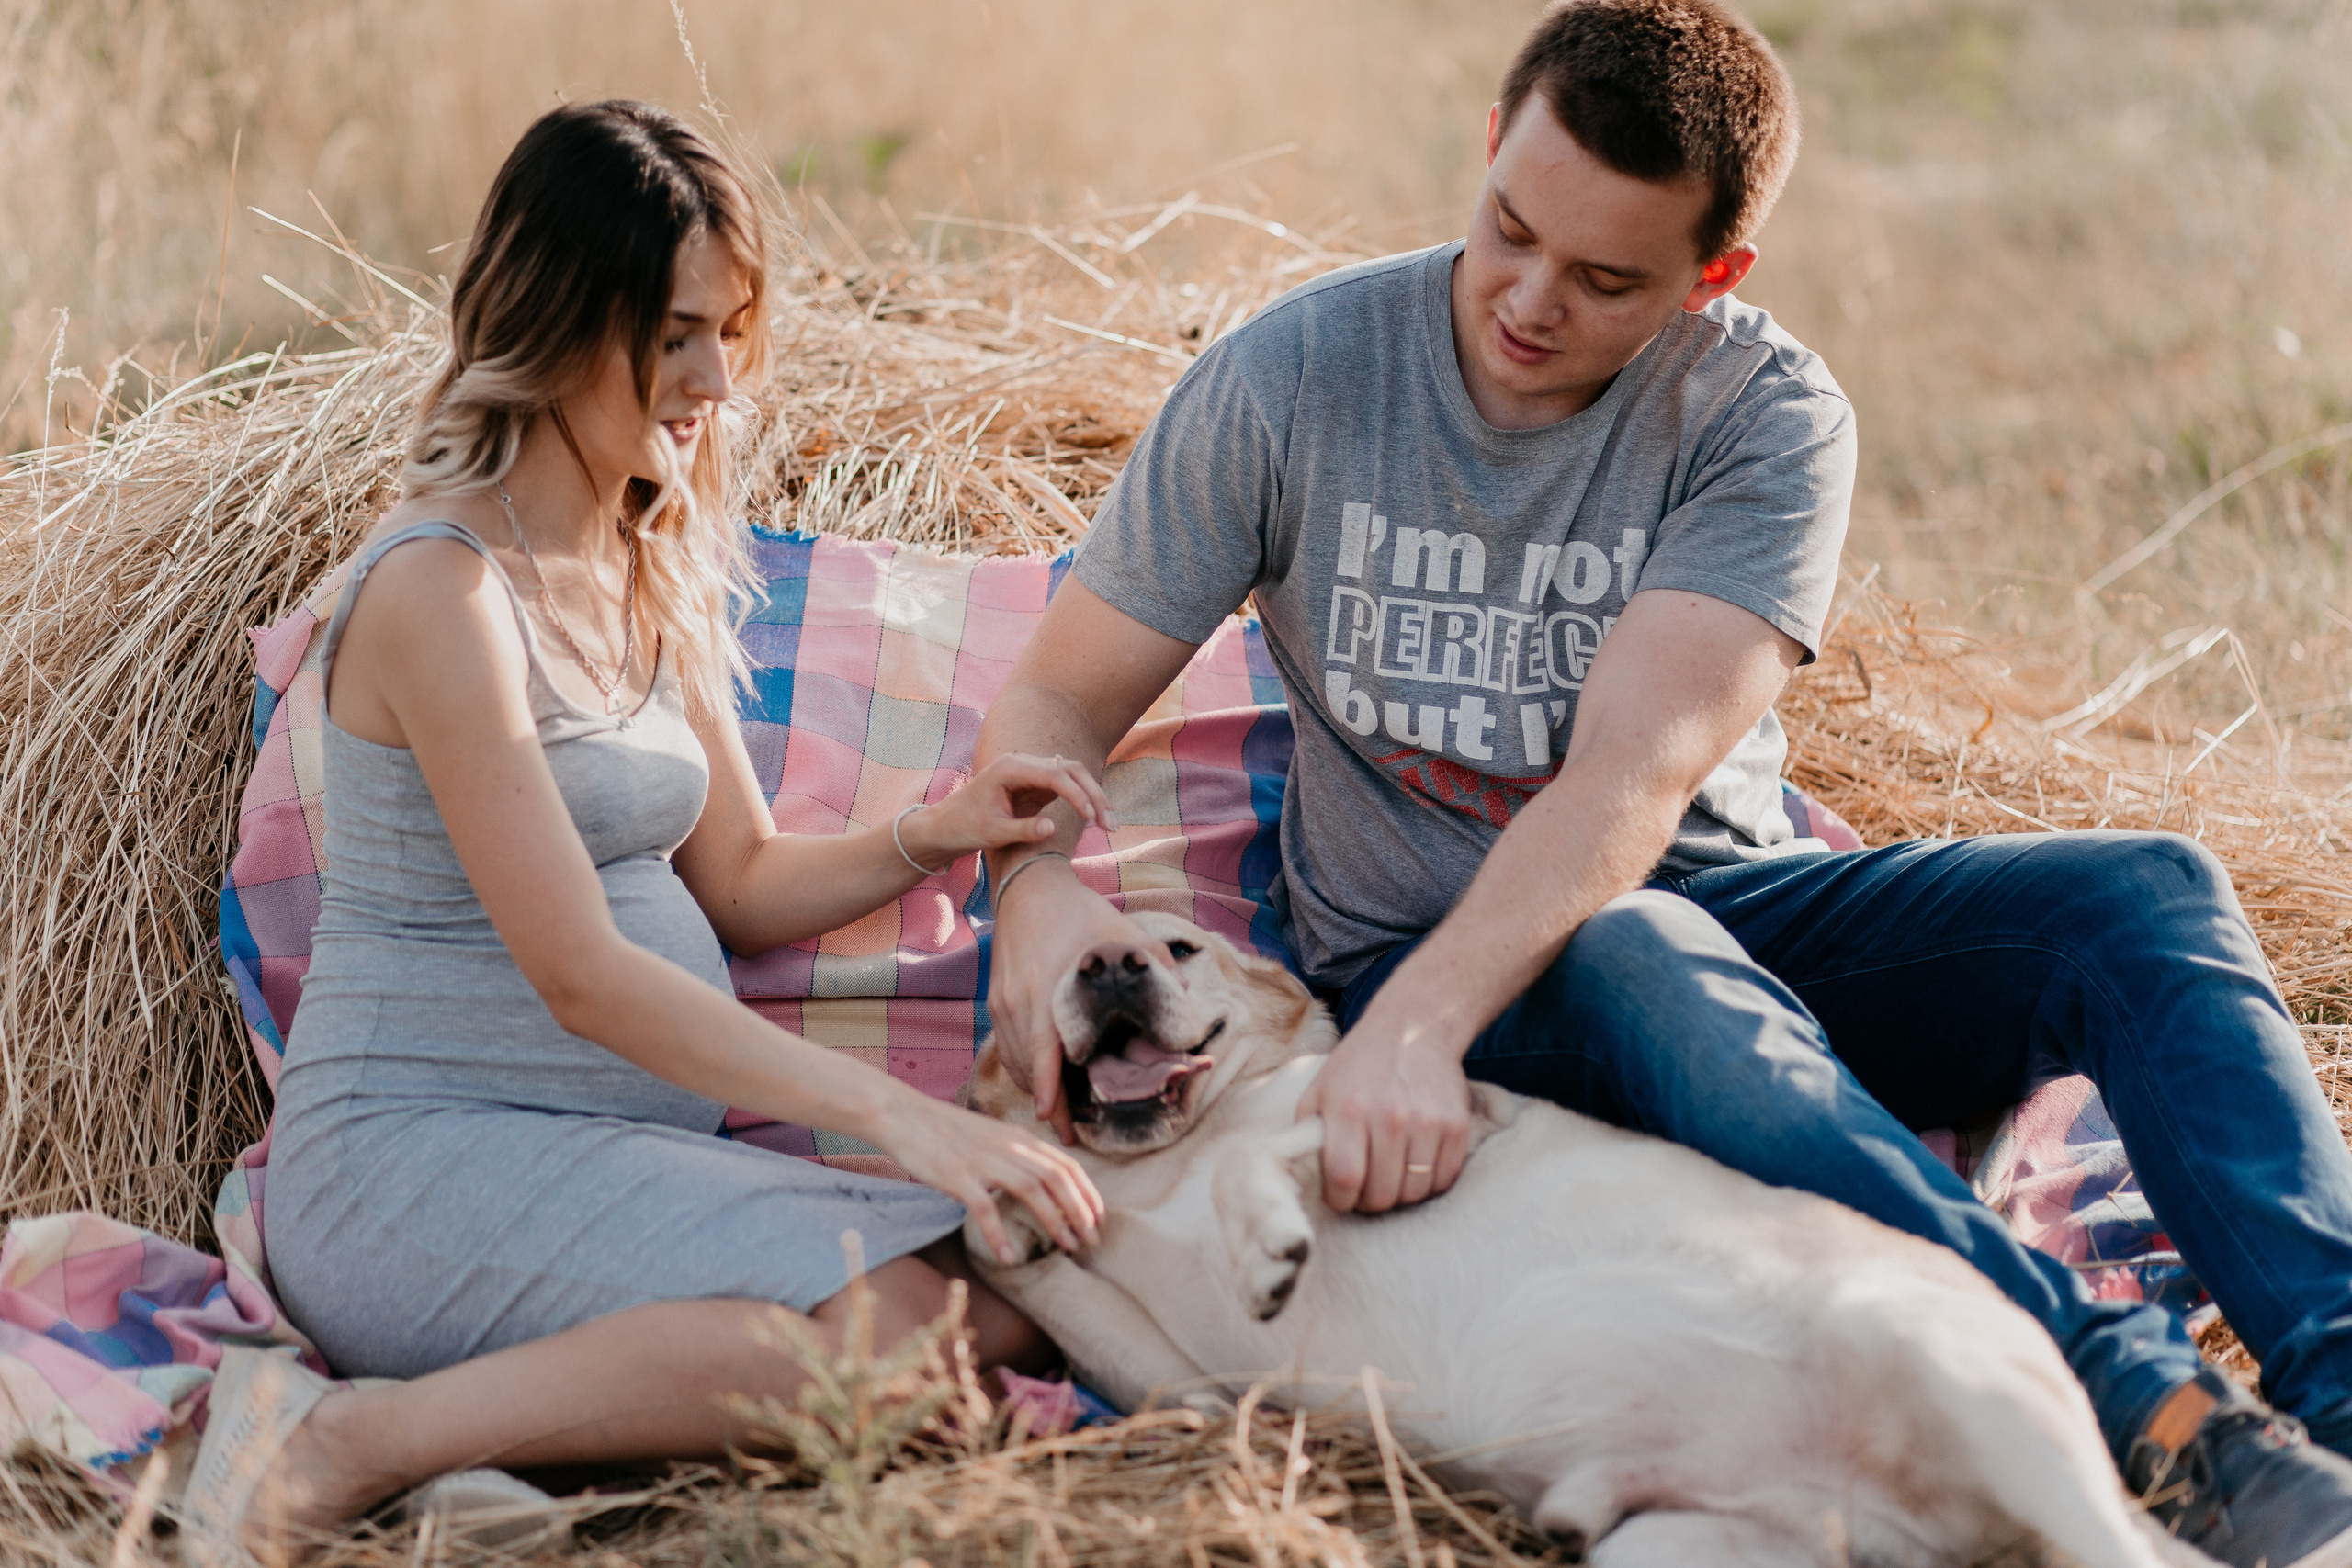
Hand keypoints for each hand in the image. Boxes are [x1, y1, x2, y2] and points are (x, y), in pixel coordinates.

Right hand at [874, 1092, 1104, 1265]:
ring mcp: (982, 1160)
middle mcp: (1006, 1146)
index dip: (1087, 1191)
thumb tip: (1045, 1179)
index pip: (1065, 1163)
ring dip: (1054, 1220)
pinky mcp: (956, 1175)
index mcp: (1018, 1137)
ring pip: (1030, 1189)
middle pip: (1056, 1177)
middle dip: (1080, 1210)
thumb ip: (1019, 1153)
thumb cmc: (948, 1131)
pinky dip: (999, 1234)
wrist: (905, 1115)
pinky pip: (984, 1208)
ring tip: (1067, 1246)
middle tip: (1091, 1238)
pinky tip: (1009, 1258)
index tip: (1099, 1217)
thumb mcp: (993, 1135)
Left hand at [901, 754, 1113, 868]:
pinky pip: (1067, 787)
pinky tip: (1099, 819)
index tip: (1091, 818)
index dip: (1076, 795)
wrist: (945, 826)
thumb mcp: (991, 833)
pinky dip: (1085, 801)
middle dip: (1094, 795)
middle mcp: (1023, 763)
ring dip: (1094, 797)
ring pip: (1073, 775)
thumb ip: (1022, 829)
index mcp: (1009, 768)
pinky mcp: (1036, 785)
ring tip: (1111, 825)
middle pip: (1070, 770)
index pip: (1054, 774)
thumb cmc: (964, 828)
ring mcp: (1031, 772)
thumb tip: (1052, 827)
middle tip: (1111, 825)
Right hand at [986, 867, 1175, 1144]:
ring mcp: (1002, 1002)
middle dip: (1044, 1103)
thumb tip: (1185, 998)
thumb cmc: (1081, 912)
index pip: (1042, 1055)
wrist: (1029, 887)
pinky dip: (1021, 1068)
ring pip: (1012, 1061)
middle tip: (1066, 1133)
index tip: (1054, 1122)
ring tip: (1057, 1114)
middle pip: (1025, 1068)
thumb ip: (1157, 963)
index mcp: (1048, 990)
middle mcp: (1019, 1002)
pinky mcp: (996, 1000)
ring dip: (1033, 1089)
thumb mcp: (1124, 932)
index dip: (1048, 1091)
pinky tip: (1041, 1081)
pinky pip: (1006, 1046)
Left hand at [1296, 1017, 1472, 1212]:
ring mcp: (1427, 1121)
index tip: (1340, 1195)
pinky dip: (1429, 1183)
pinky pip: (1444, 1179)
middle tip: (1366, 1186)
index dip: (1339, 1200)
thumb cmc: (1358, 1067)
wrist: (1413, 1029)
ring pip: (1413, 1193)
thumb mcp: (1319, 1091)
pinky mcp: (1457, 1125)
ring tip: (1390, 1173)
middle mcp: (1390, 1116)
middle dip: (1368, 1201)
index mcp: (1348, 1109)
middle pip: (1381, 1194)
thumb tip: (1297, 1177)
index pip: (1343, 1179)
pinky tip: (1415, 1165)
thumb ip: (1306, 1134)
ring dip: (1399, 1193)